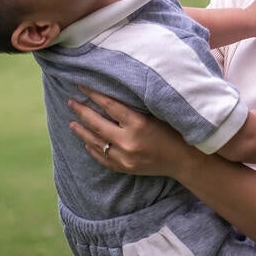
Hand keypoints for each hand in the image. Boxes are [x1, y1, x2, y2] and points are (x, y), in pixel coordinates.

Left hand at [67, 89, 191, 175]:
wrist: (184, 160)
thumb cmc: (174, 132)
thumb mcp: (157, 114)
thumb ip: (135, 108)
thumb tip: (111, 96)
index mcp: (139, 124)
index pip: (110, 106)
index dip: (94, 95)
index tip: (81, 86)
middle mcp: (128, 141)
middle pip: (98, 124)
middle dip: (82, 111)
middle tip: (70, 102)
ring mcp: (125, 157)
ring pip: (96, 142)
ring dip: (82, 131)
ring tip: (72, 122)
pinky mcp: (124, 168)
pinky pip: (102, 158)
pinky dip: (92, 149)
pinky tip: (86, 142)